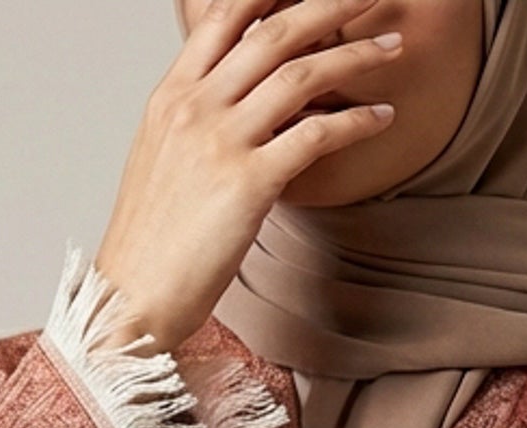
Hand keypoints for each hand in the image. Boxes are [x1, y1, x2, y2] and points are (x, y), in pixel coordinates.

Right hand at [94, 0, 402, 352]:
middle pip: (271, 32)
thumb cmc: (152, 244)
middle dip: (328, 5)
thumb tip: (236, 107)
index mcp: (170, 97)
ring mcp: (221, 143)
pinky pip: (316, 135)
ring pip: (300, 74)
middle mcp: (195, 108)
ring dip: (355, 55)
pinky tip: (382, 117)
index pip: (222, 17)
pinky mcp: (249, 184)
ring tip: (391, 48)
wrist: (135, 298)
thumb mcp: (163, 164)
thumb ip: (196, 123)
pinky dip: (357, 121)